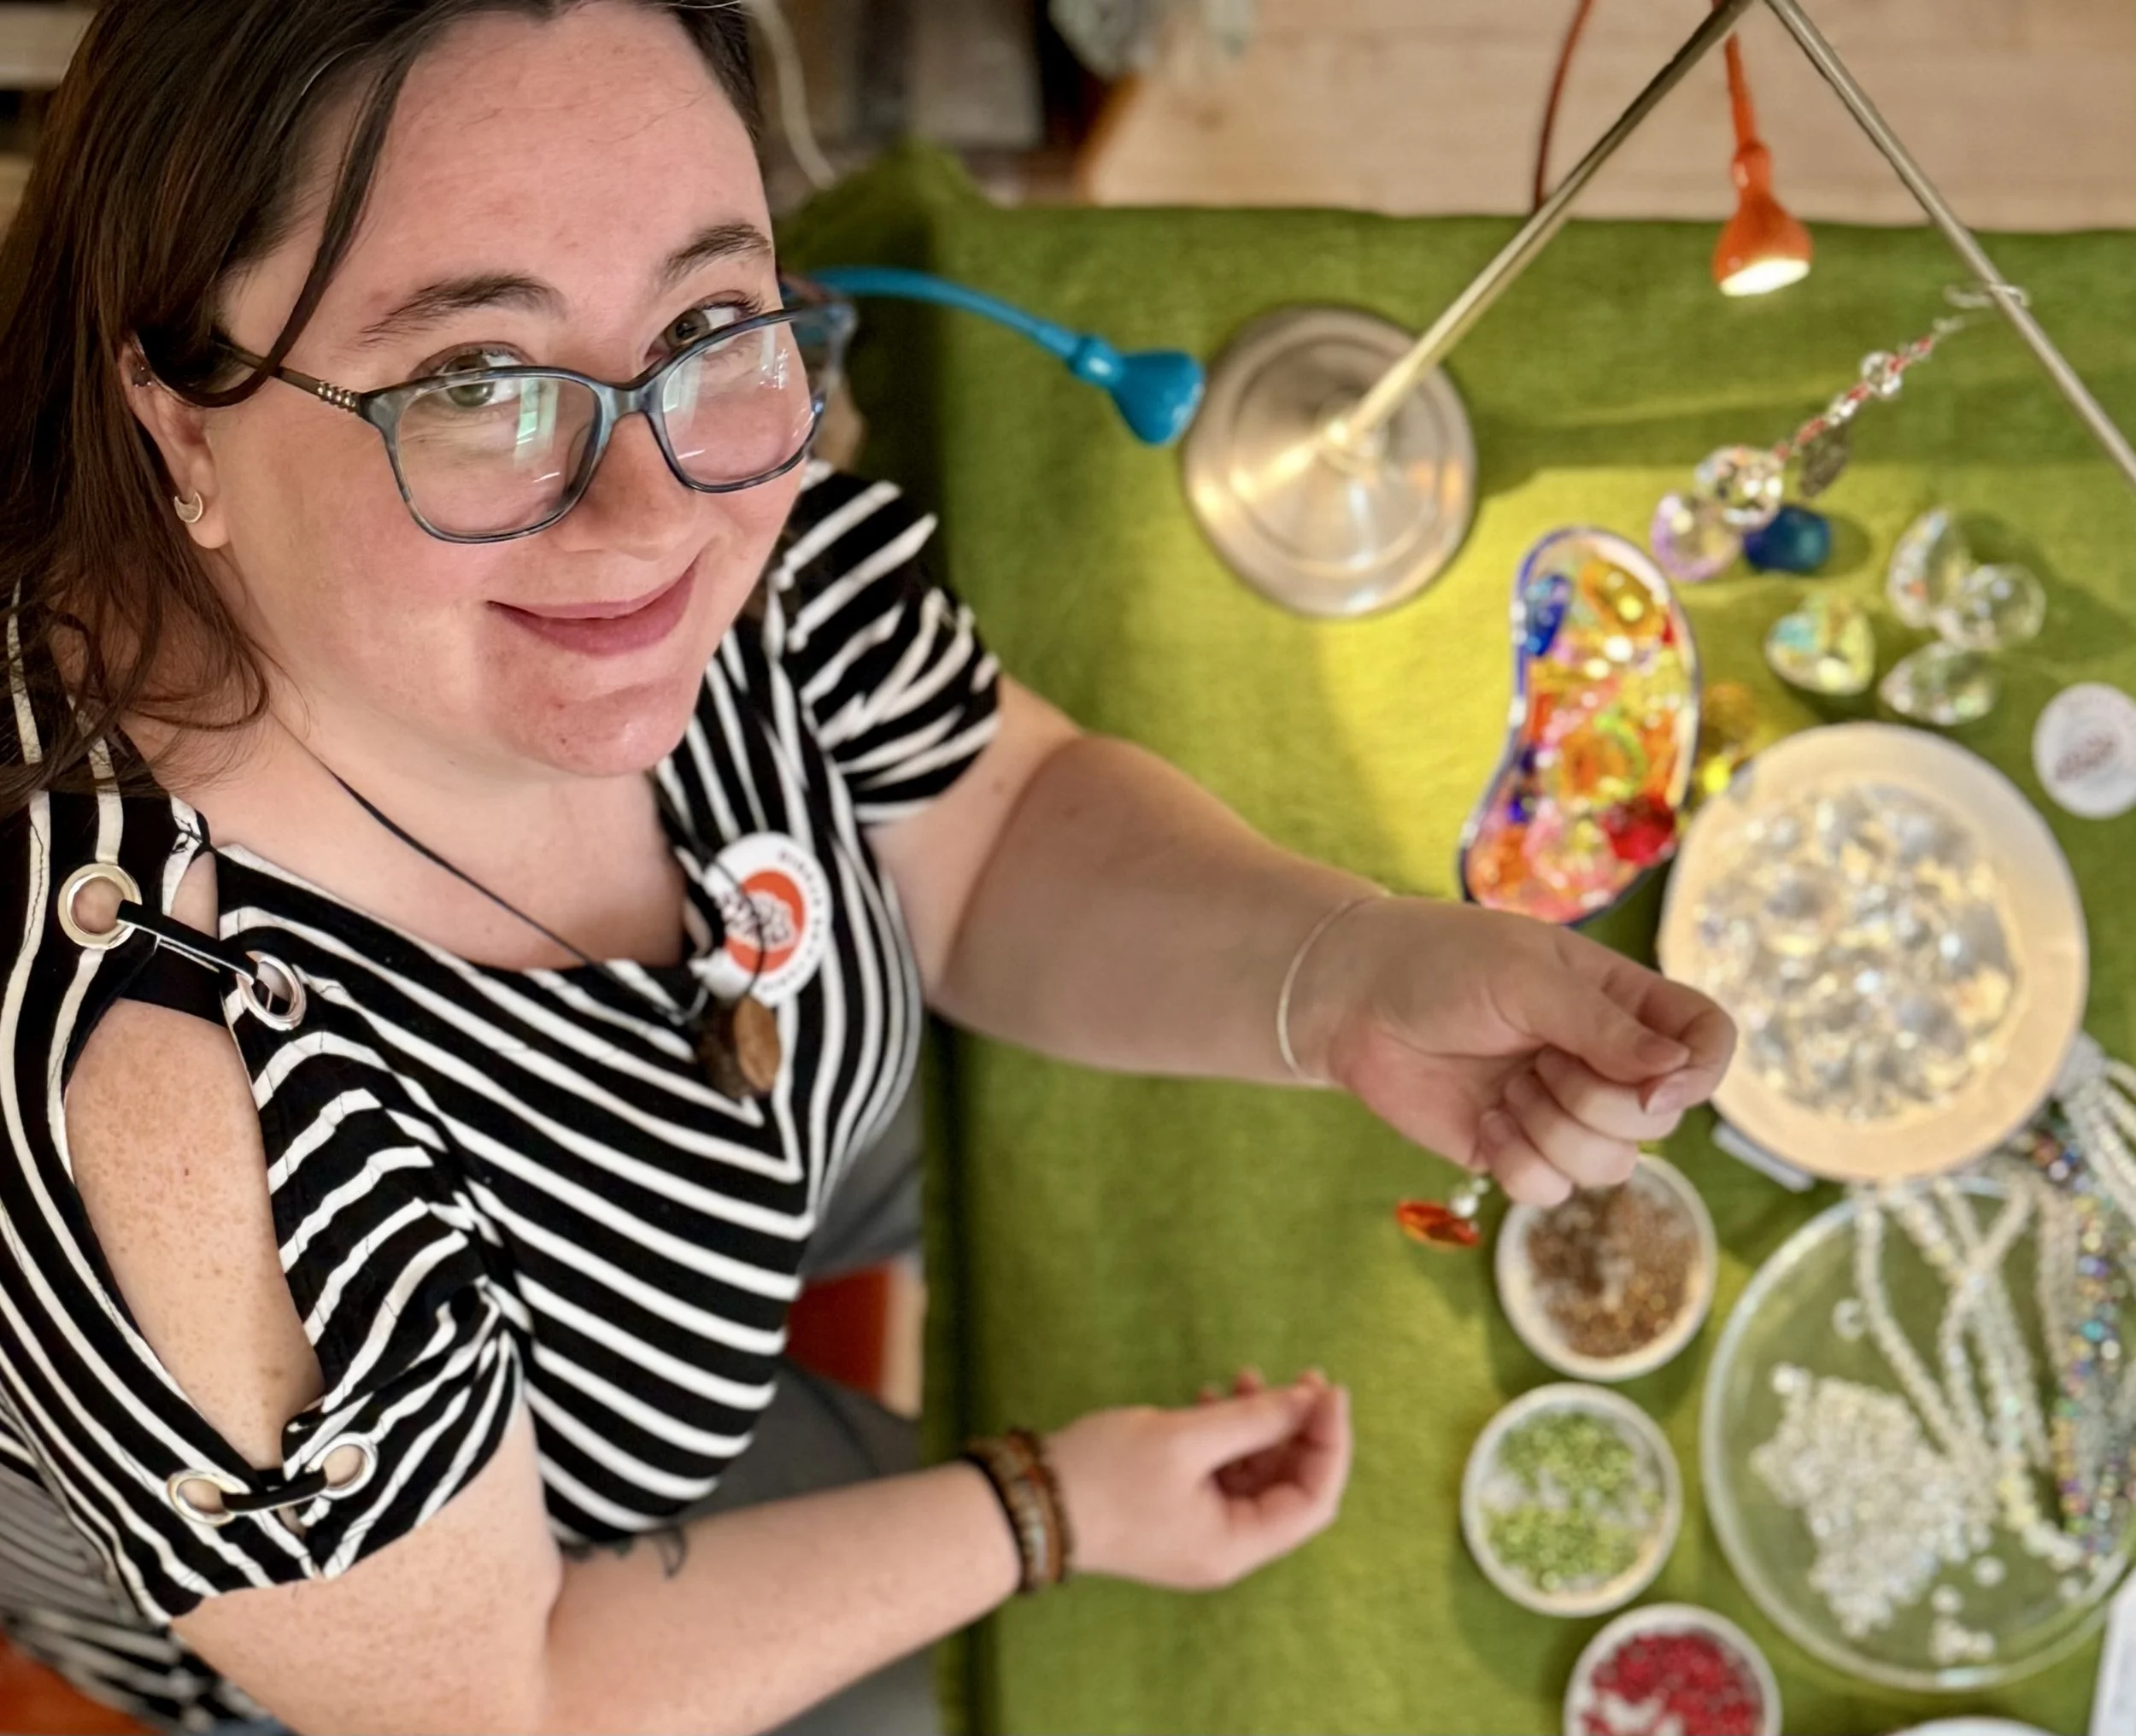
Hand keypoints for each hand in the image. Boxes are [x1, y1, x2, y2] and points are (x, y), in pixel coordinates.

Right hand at [1044, 1370, 1350, 1590]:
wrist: (1026, 1501)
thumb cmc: (1103, 1474)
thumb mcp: (1184, 1438)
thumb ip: (1253, 1420)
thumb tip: (1311, 1400)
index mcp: (1234, 1545)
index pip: (1313, 1500)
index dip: (1330, 1442)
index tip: (1327, 1389)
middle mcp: (1224, 1546)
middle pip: (1288, 1486)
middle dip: (1298, 1428)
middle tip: (1301, 1375)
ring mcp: (1199, 1530)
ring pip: (1254, 1473)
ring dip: (1258, 1424)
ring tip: (1244, 1377)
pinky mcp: (1175, 1509)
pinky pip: (1220, 1471)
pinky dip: (1225, 1434)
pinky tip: (1208, 1397)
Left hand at [1291, 899, 1735, 1206]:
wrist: (1352, 1002)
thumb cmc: (1438, 964)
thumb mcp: (1524, 977)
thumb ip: (1603, 1026)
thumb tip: (1675, 1074)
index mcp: (1621, 1001)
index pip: (1706, 1042)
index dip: (1700, 1073)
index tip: (1654, 1084)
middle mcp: (1603, 1059)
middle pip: (1660, 1118)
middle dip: (1597, 1102)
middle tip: (1537, 1060)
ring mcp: (1561, 1109)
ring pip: (1611, 1165)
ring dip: (1553, 1132)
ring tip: (1505, 1088)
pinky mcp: (1516, 1150)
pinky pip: (1552, 1191)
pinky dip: (1518, 1162)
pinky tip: (1484, 1121)